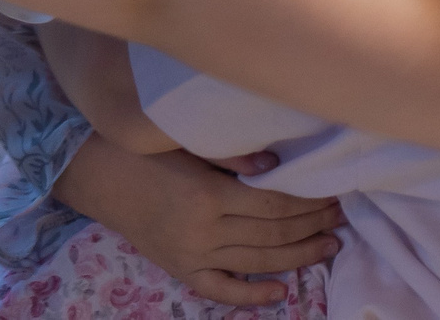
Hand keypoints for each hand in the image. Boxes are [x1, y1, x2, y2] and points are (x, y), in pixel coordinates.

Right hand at [52, 133, 343, 305]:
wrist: (99, 174)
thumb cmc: (146, 149)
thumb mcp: (189, 142)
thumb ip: (233, 155)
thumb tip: (278, 165)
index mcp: (208, 194)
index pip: (275, 204)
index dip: (309, 200)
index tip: (333, 191)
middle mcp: (203, 231)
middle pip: (273, 235)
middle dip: (312, 226)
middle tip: (341, 216)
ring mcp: (191, 256)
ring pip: (257, 263)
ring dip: (298, 257)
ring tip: (329, 246)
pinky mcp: (181, 270)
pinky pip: (221, 291)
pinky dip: (252, 296)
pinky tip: (281, 291)